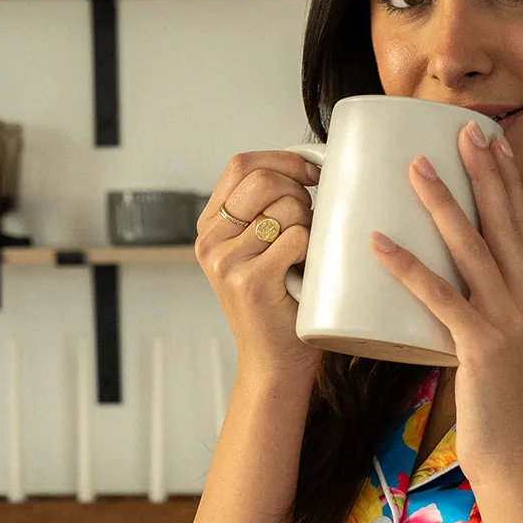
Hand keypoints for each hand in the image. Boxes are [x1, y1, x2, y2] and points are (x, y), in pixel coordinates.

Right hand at [195, 150, 321, 382]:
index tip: (312, 172)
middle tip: (309, 224)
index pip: (241, 165)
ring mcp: (226, 262)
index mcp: (210, 226)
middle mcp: (210, 241)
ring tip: (303, 256)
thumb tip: (310, 165)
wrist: (273, 363)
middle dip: (299, 193)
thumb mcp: (258, 250)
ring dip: (309, 226)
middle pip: (263, 180)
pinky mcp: (250, 281)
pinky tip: (305, 272)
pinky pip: (297, 238)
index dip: (283, 160)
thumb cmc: (278, 304)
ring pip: (286, 209)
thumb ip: (264, 210)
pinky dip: (312, 251)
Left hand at [370, 120, 522, 488]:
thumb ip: (477, 318)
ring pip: (471, 249)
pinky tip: (380, 244)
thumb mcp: (496, 351)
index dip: (506, 180)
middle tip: (462, 129)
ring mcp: (507, 323)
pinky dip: (408, 267)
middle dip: (482, 171)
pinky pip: (439, 297)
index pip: (520, 226)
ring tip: (413, 167)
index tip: (489, 140)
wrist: (514, 463)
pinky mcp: (480, 347)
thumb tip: (442, 292)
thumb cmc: (497, 411)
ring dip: (440, 204)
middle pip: (502, 223)